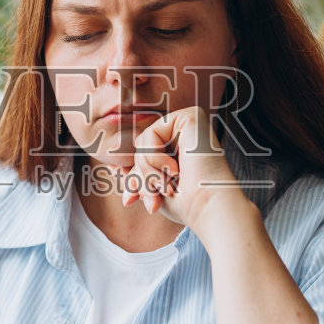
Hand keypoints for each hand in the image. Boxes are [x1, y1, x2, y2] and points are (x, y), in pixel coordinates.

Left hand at [122, 105, 244, 231]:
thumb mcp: (153, 188)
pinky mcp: (190, 116)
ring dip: (148, 171)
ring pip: (143, 142)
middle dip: (140, 178)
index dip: (132, 178)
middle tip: (153, 201)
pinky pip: (150, 135)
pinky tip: (175, 170)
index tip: (130, 200)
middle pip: (140, 148)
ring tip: (167, 187)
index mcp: (181, 145)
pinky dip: (155, 159)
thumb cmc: (187, 204)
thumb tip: (114, 167)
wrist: (209, 207)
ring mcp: (189, 121)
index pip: (141, 154)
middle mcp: (186, 130)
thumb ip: (137, 173)